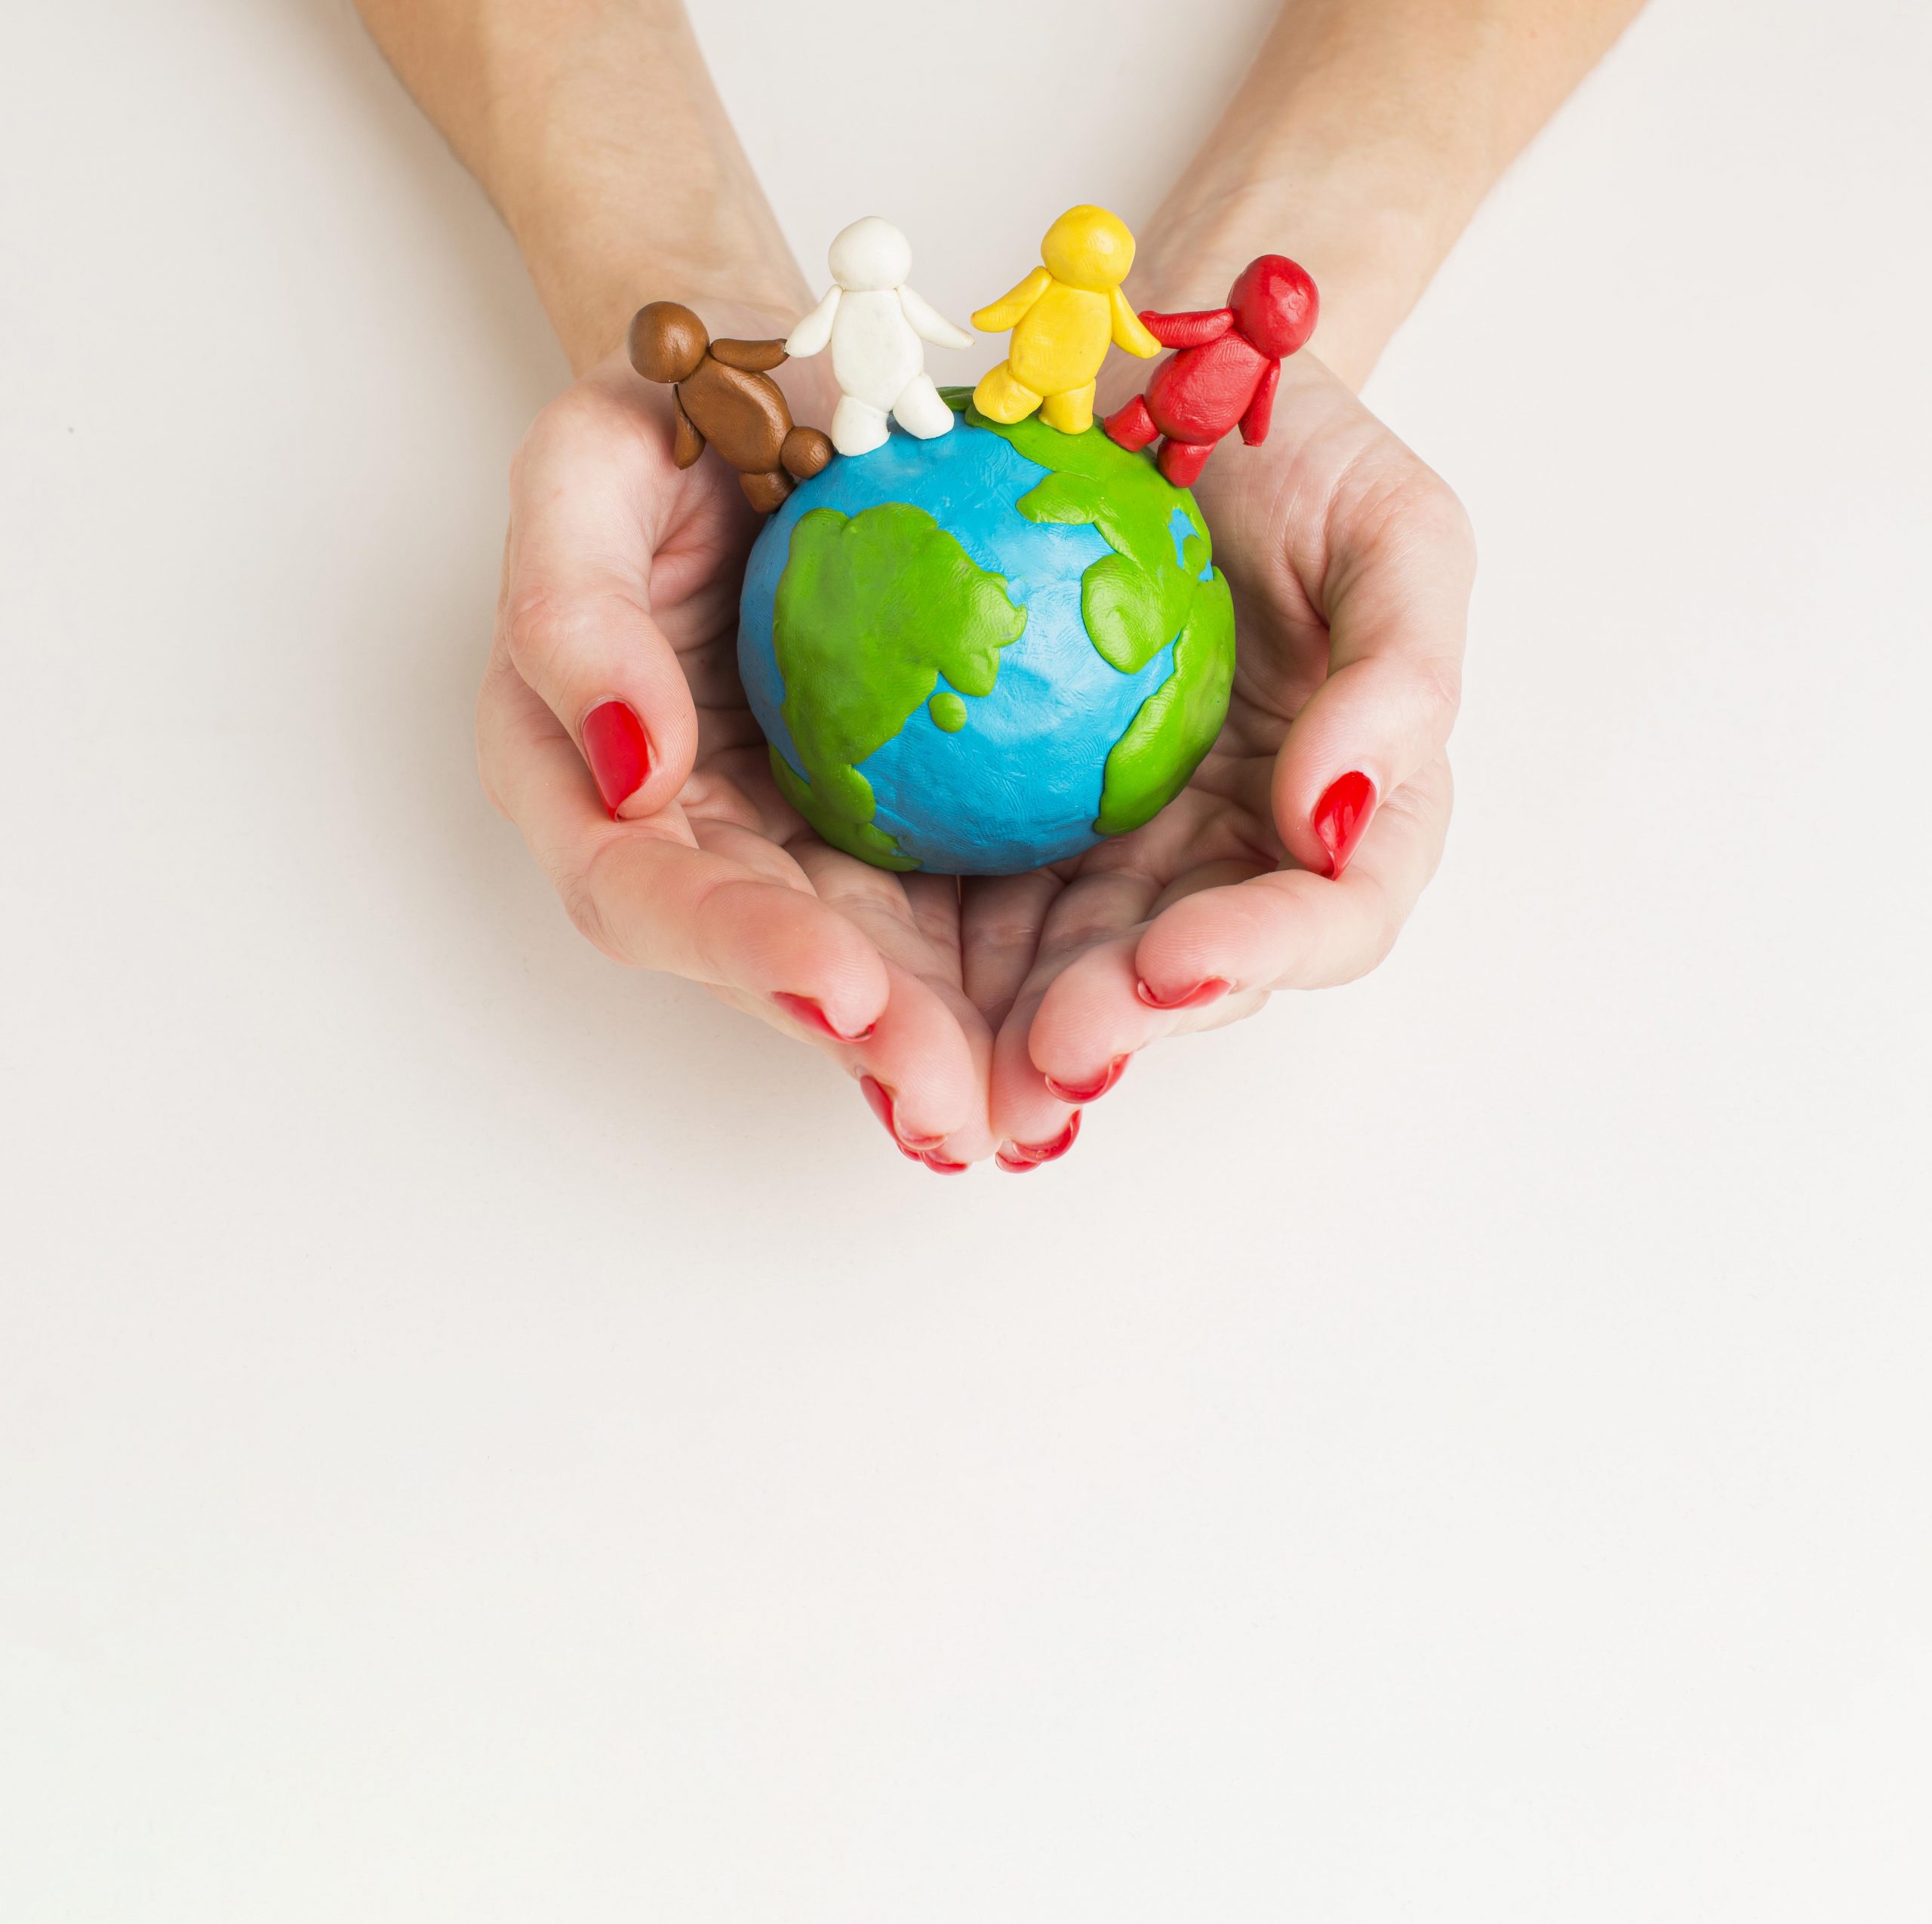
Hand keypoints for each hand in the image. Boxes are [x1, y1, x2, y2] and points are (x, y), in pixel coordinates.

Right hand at [476, 335, 1004, 1167]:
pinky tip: (1088, 1026)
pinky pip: (960, 919)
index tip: (842, 981)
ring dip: (950, 1051)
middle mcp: (698, 843)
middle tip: (964, 1100)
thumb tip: (637, 771)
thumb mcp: (589, 467)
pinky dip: (1016, 982)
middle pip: (775, 971)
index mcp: (593, 782)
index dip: (737, 945)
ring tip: (1034, 1107)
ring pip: (876, 975)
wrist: (789, 400)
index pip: (648, 891)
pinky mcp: (903, 834)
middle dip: (867, 1046)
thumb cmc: (671, 424)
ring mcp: (806, 848)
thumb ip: (572, 610)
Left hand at [966, 354, 1473, 1167]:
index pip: (1328, 915)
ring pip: (1065, 966)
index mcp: (1337, 812)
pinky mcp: (1006, 821)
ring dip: (1012, 1030)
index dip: (1262, 953)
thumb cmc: (1301, 458)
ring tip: (952, 1074)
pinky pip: (963, 901)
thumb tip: (1336, 811)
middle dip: (1117, 1026)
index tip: (1181, 957)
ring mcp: (1112, 846)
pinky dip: (927, 958)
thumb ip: (1400, 672)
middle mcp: (1225, 853)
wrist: (1163, 389)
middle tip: (1044, 1056)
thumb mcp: (1392, 533)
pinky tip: (871, 997)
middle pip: (1181, 975)